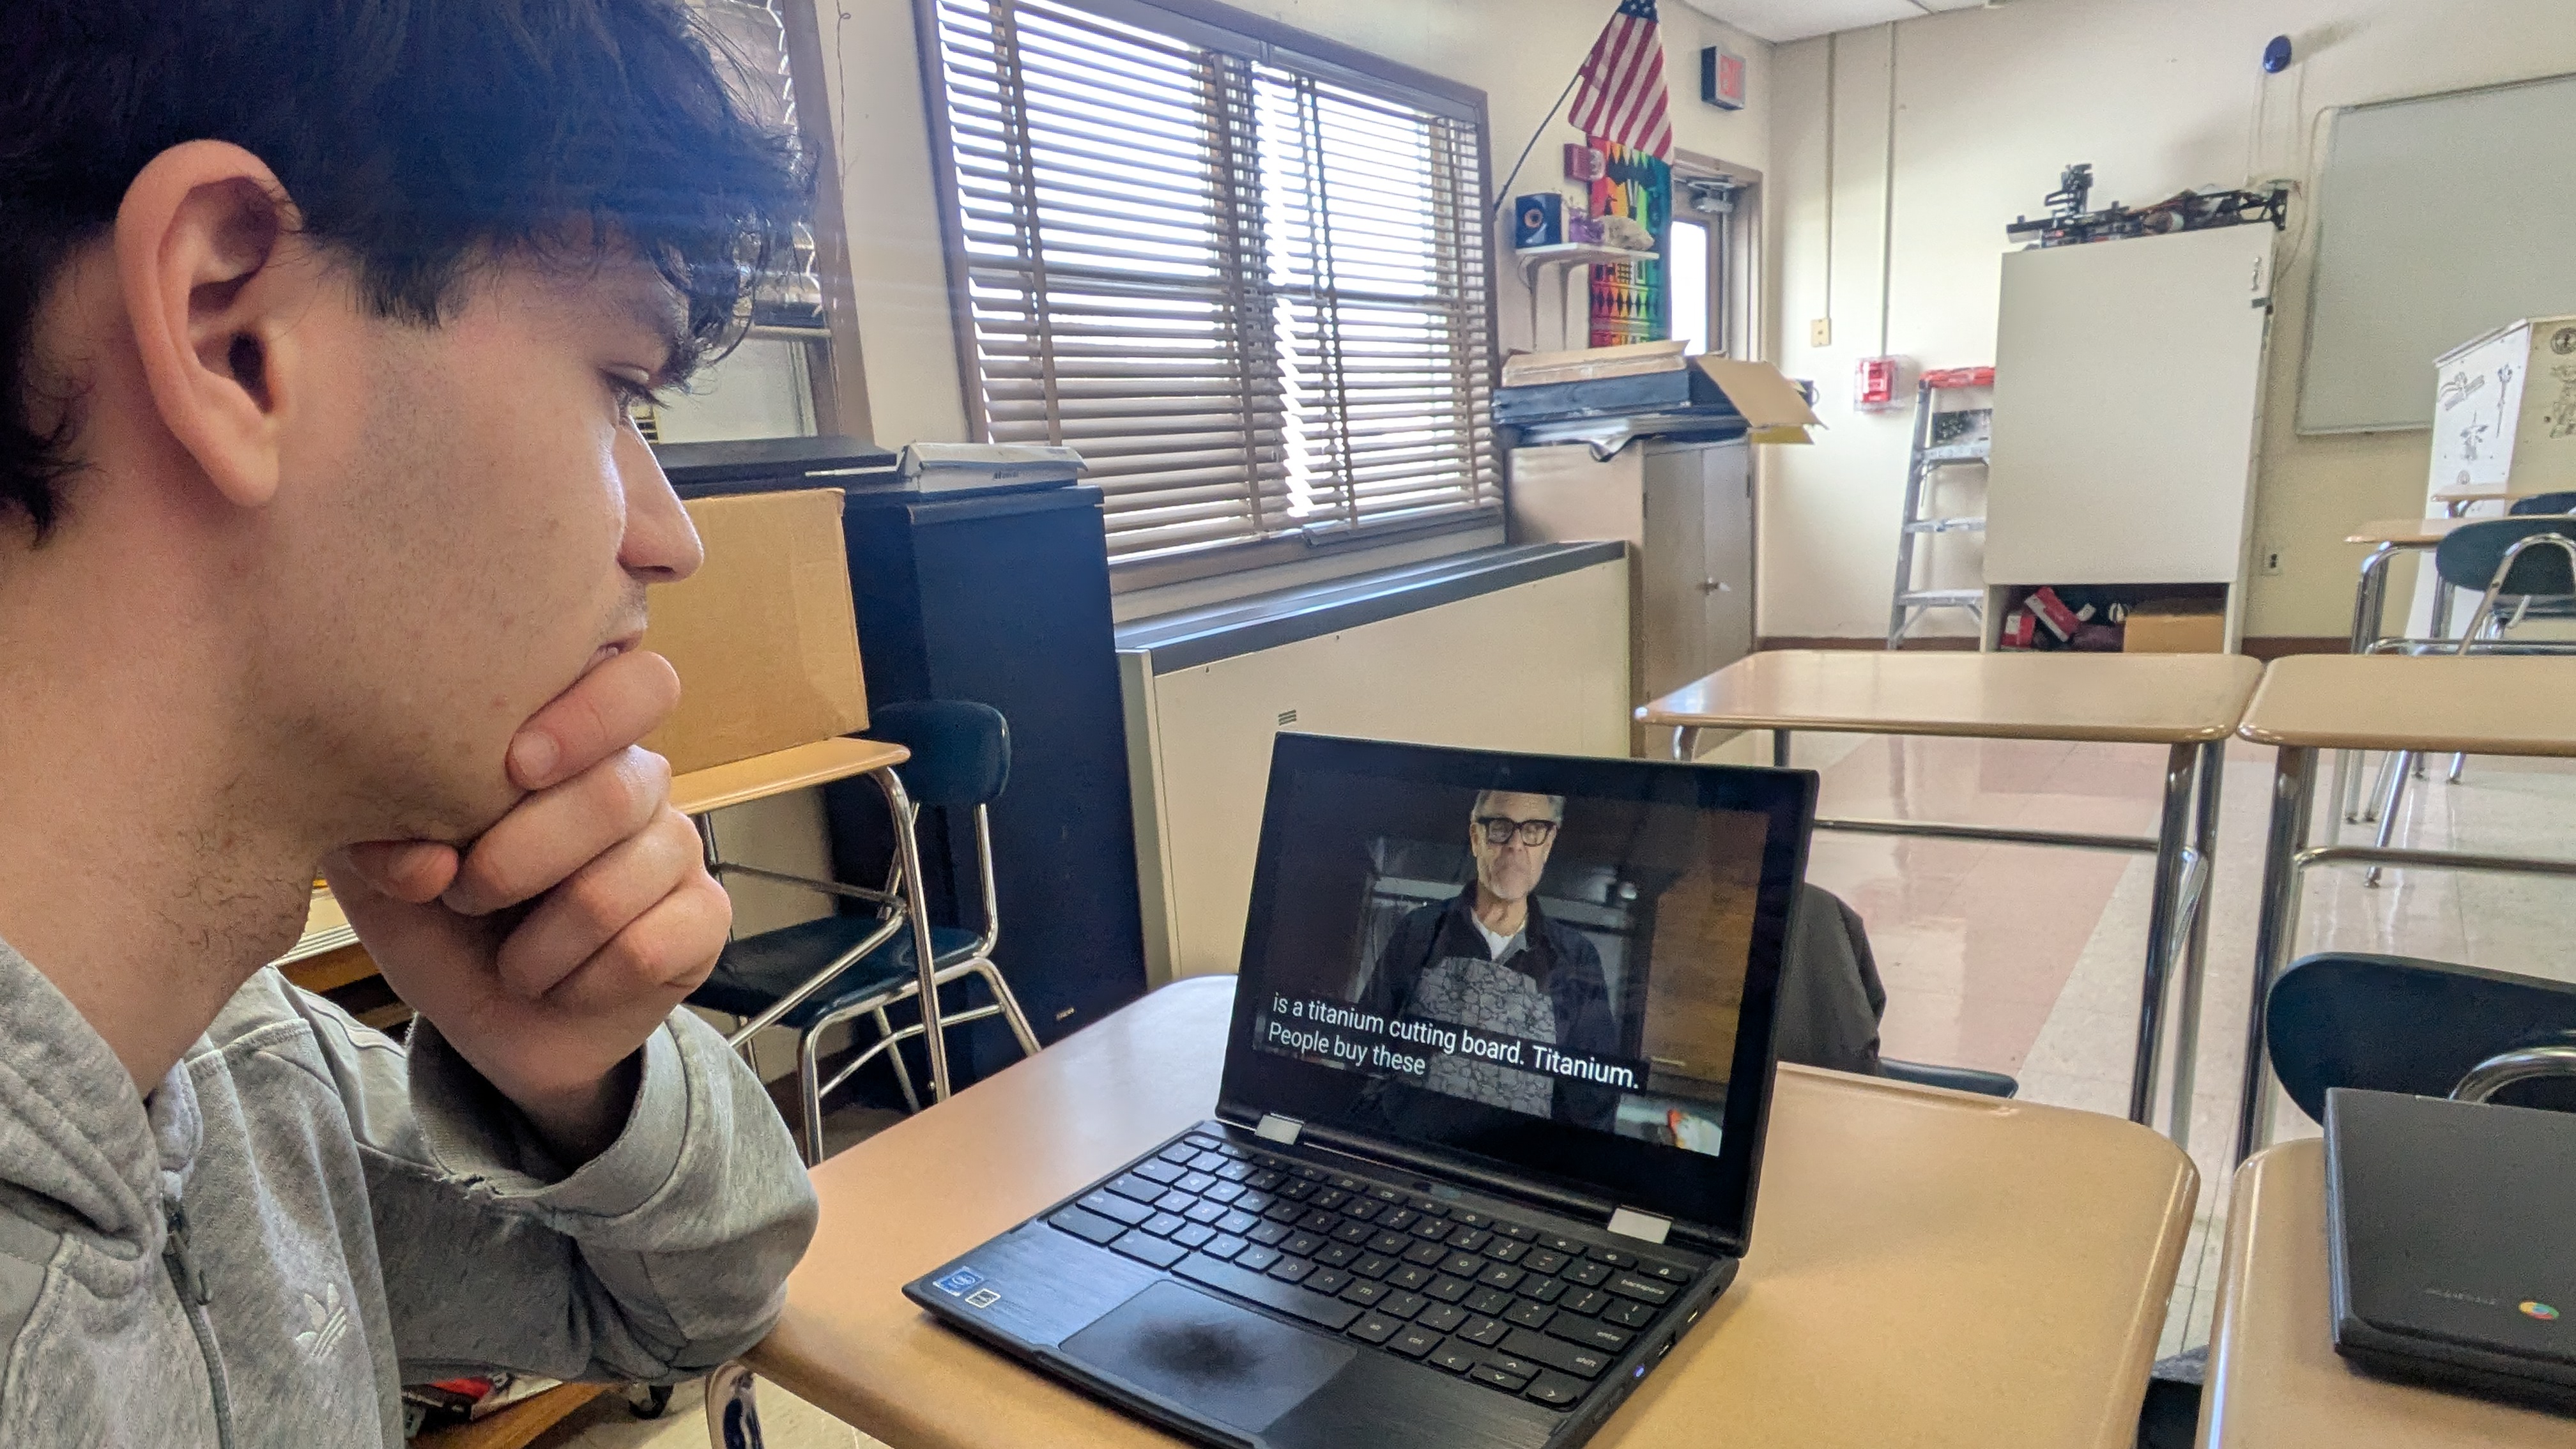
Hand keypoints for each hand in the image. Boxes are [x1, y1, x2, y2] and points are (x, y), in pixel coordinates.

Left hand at [324, 649, 730, 1162]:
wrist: (498, 1021)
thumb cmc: (447, 925)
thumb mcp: (386, 875)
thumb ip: (379, 840)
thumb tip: (429, 858)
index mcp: (573, 744)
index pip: (638, 683)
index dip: (591, 715)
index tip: (516, 765)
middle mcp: (640, 783)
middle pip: (614, 794)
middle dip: (517, 861)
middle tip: (468, 895)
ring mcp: (680, 850)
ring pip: (614, 888)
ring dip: (536, 948)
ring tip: (514, 961)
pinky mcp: (706, 921)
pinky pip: (645, 950)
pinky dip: (581, 983)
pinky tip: (563, 985)